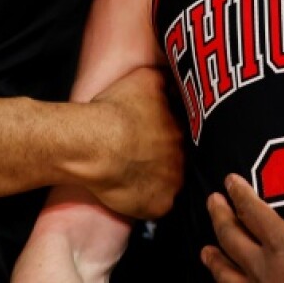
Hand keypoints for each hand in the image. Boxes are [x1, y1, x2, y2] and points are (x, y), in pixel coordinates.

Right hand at [86, 67, 183, 219]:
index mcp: (185, 129)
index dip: (173, 134)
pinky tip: (133, 190)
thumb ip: (167, 77)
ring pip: (172, 183)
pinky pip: (158, 206)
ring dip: (160, 179)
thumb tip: (176, 76)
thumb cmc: (116, 109)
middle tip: (145, 153)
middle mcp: (185, 158)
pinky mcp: (158, 207)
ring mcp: (174, 185)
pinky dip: (148, 201)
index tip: (157, 134)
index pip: (189, 134)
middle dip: (168, 157)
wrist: (94, 144)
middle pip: (181, 159)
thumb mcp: (146, 78)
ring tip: (138, 172)